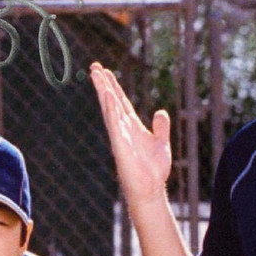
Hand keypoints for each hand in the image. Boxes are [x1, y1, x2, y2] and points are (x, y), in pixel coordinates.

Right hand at [90, 62, 172, 207]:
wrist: (150, 189)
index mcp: (131, 126)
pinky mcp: (120, 145)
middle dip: (103, 84)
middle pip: (111, 101)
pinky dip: (111, 109)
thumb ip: (160, 127)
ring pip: (109, 109)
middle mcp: (123, 128)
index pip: (120, 101)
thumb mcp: (161, 143)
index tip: (105, 71)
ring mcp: (120, 136)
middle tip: (94, 66)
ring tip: (97, 74)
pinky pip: (114, 124)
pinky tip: (108, 95)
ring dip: (104, 91)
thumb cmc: (153, 169)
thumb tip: (161, 112)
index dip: (113, 86)